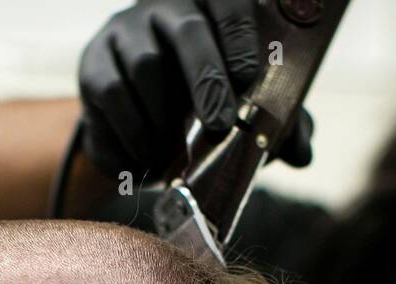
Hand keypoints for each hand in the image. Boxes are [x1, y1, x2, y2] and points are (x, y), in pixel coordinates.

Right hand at [78, 0, 314, 178]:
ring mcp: (124, 34)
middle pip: (187, 29)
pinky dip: (133, 134)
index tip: (251, 76)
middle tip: (220, 124)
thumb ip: (278, 125)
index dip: (240, 34)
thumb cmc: (201, 109)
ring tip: (176, 154)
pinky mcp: (92, 65)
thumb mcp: (243, 113)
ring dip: (165, 118)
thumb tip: (303, 154)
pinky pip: (111, 96)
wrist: (138, 129)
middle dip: (207, 78)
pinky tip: (147, 157)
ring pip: (145, 65)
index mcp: (209, 8)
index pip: (227, 1)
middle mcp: (163, 10)